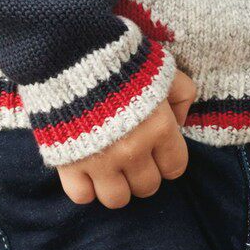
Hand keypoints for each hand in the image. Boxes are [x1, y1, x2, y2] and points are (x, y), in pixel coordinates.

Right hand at [55, 68, 196, 205]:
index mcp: (159, 128)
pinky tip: (85, 170)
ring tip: (110, 168)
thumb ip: (181, 95)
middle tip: (132, 156)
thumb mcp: (163, 68)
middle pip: (148, 187)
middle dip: (143, 173)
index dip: (167, 160)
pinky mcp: (68, 163)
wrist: (68, 50)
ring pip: (117, 199)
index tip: (157, 150)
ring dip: (116, 186)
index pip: (175, 168)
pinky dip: (85, 188)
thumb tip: (180, 124)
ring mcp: (100, 161)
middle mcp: (133, 150)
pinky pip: (82, 196)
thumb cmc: (120, 58)